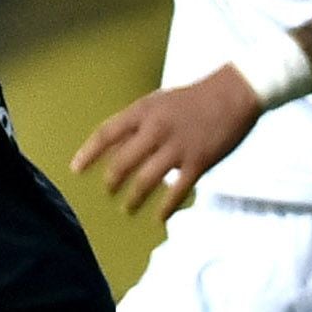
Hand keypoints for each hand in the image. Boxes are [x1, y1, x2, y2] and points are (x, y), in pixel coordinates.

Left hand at [72, 65, 258, 222]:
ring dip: (133, 198)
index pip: (107, 133)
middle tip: (108, 192)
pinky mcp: (198, 162)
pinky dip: (165, 207)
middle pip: (122, 162)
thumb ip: (139, 124)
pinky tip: (159, 218)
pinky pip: (176, 191)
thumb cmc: (196, 98)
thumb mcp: (160, 102)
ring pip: (146, 180)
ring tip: (127, 209)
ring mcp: (177, 147)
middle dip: (111, 182)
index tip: (75, 169)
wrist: (235, 93)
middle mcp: (156, 129)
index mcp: (145, 111)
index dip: (88, 153)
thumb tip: (117, 149)